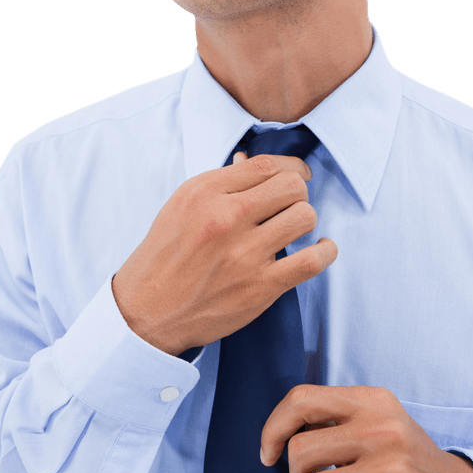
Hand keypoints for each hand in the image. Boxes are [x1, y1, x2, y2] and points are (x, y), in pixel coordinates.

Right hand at [112, 151, 336, 353]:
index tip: (299, 176)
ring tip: (295, 229)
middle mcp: (225, 219)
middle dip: (297, 194)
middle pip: (291, 187)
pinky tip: (322, 249)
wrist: (147, 310)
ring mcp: (244, 254)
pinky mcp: (260, 287)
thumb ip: (221, 184)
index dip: (291, 168)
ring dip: (305, 221)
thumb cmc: (167, 254)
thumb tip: (250, 163)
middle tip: (289, 207)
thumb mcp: (183, 206)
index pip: (265, 165)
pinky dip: (326, 251)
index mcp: (204, 193)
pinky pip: (312, 260)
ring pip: (305, 217)